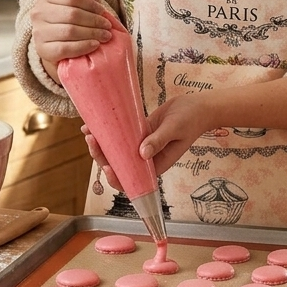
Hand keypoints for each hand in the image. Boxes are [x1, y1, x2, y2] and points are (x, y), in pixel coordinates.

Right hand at [30, 0, 111, 79]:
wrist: (64, 40)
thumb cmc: (76, 12)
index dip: (91, 4)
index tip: (103, 10)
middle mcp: (38, 12)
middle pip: (72, 14)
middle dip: (94, 20)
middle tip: (107, 26)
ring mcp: (38, 32)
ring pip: (69, 31)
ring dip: (92, 33)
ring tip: (105, 35)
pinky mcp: (42, 50)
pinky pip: (65, 48)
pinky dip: (83, 46)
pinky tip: (95, 44)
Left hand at [81, 93, 213, 188]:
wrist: (198, 107)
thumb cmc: (192, 120)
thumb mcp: (176, 129)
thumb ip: (159, 140)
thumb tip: (142, 154)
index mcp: (156, 165)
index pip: (132, 180)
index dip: (117, 178)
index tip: (107, 166)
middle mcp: (146, 159)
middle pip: (119, 165)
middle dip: (102, 156)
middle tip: (92, 140)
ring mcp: (141, 145)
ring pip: (117, 151)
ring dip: (101, 145)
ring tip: (88, 131)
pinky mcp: (138, 133)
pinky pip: (120, 136)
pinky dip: (108, 132)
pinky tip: (94, 124)